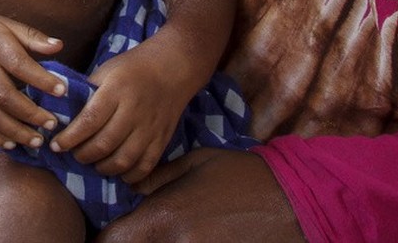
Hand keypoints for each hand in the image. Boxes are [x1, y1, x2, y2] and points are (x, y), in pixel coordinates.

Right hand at [0, 9, 68, 150]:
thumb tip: (59, 46)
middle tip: (52, 123)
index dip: (41, 79)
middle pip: (3, 94)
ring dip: (14, 130)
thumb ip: (32, 36)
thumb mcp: (5, 24)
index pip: (19, 63)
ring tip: (36, 140)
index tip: (62, 90)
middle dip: (30, 113)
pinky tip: (9, 144)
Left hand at [50, 45, 187, 182]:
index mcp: (116, 90)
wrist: (173, 67)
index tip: (56, 145)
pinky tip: (118, 172)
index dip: (70, 138)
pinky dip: (129, 176)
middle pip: (104, 143)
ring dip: (103, 168)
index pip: (89, 120)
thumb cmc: (133, 67)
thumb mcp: (106, 71)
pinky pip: (145, 166)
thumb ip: (87, 93)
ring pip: (123, 159)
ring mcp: (150, 127)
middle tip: (74, 154)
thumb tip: (63, 115)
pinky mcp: (163, 139)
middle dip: (83, 155)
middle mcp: (134, 110)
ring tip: (94, 163)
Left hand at [96, 149, 304, 242]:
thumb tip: (129, 187)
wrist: (294, 203)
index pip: (112, 242)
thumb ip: (157, 178)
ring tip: (162, 234)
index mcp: (165, 217)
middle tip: (133, 233)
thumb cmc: (243, 176)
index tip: (104, 235)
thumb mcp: (196, 163)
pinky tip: (185, 238)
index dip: (103, 240)